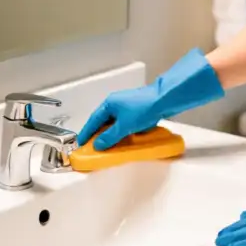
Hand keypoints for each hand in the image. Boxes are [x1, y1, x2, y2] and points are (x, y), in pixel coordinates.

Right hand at [78, 49, 223, 149]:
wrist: (164, 99)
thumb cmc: (143, 108)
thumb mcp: (124, 126)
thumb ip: (110, 137)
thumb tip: (98, 145)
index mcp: (109, 104)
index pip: (93, 120)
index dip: (86, 132)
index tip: (80, 142)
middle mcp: (116, 103)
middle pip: (103, 121)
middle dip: (98, 134)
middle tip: (93, 146)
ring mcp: (127, 106)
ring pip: (114, 123)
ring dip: (111, 134)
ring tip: (108, 145)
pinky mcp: (137, 110)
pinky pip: (124, 123)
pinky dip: (122, 132)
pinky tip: (124, 139)